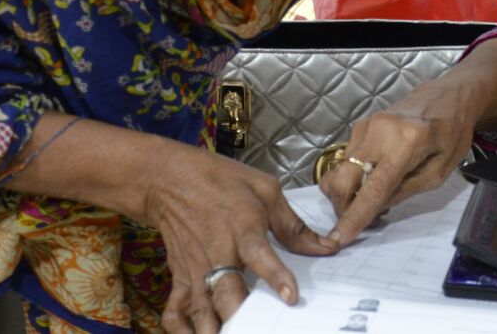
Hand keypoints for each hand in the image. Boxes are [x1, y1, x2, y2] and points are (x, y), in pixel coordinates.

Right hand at [145, 145, 337, 333]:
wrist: (169, 178)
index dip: (276, 277)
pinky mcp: (180, 277)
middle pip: (227, 292)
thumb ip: (295, 226)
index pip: (260, 255)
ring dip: (213, 329)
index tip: (291, 297)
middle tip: (259, 328)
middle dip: (241, 316)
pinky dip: (181, 329)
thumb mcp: (265, 190)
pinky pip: (175, 311)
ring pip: (202, 309)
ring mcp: (196, 268)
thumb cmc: (220, 181)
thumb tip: (327, 248)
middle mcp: (218, 252)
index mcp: (242, 227)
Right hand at [319, 79, 483, 244]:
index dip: (354, 215)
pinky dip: (353, 178)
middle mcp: (379, 131)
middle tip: (358, 222)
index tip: (339, 238)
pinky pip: (346, 161)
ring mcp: (365, 126)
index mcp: (407, 142)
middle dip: (341, 207)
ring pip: (339, 171)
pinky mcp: (359, 126)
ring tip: (375, 199)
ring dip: (349, 194)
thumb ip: (406, 191)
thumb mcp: (440, 171)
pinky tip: (373, 179)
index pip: (374, 186)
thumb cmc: (452, 133)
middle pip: (342, 178)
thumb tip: (374, 209)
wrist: (447, 96)